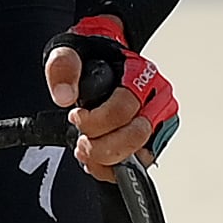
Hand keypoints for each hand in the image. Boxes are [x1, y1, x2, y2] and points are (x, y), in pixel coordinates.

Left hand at [45, 15, 179, 181]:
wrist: (101, 59)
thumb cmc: (92, 58)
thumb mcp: (70, 53)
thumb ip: (64, 68)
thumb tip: (65, 96)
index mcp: (142, 75)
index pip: (124, 108)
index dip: (95, 121)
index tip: (77, 117)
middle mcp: (157, 98)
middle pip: (136, 135)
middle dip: (101, 146)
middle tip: (82, 140)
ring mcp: (158, 121)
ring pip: (141, 155)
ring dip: (108, 160)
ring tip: (87, 149)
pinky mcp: (154, 140)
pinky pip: (140, 165)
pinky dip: (113, 169)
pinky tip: (96, 159)